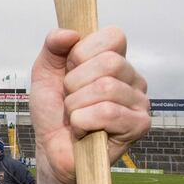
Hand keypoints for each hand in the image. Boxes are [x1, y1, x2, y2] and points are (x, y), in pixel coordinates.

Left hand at [29, 27, 149, 183]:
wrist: (51, 150)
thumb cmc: (54, 113)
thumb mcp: (44, 73)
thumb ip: (53, 46)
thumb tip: (70, 33)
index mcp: (115, 60)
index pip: (114, 36)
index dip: (84, 52)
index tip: (70, 71)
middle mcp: (132, 78)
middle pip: (110, 62)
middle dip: (75, 83)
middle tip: (70, 100)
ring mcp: (139, 102)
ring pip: (107, 88)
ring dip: (77, 106)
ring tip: (75, 116)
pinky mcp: (139, 125)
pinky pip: (108, 113)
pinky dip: (83, 122)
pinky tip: (83, 130)